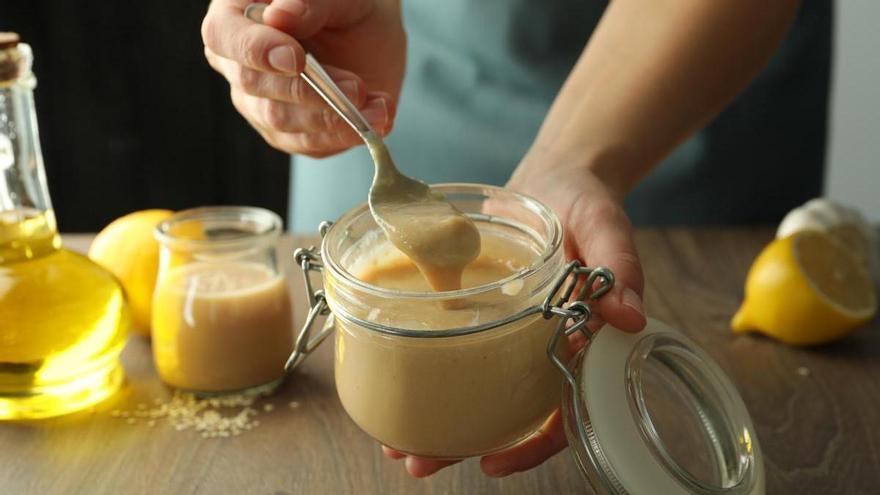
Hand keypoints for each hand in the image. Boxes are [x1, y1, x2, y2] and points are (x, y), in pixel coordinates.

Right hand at [201, 0, 405, 156]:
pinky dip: (347, 134)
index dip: (255, 50)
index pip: (224, 36)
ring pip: (281, 120)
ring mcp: (259, 103)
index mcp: (236, 17)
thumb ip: (313, 1)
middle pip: (255, 84)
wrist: (372, 35)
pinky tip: (377, 116)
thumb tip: (279, 16)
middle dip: (309, 90)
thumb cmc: (347, 7)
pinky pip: (310, 143)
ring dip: (333, 117)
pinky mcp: (290, 134)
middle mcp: (239, 64)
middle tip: (355, 87)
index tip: (294, 58)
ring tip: (376, 105)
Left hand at [382, 150, 647, 476]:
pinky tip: (396, 374)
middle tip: (420, 463)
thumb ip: (619, 266)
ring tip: (396, 440)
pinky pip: (455, 344)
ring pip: (476, 386)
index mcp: (578, 341)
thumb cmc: (586, 204)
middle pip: (507, 412)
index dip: (533, 445)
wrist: (554, 177)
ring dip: (437, 416)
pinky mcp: (479, 310)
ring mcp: (506, 332)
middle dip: (465, 443)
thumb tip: (631, 317)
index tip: (494, 465)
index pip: (563, 409)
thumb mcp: (605, 226)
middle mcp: (540, 346)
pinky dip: (426, 364)